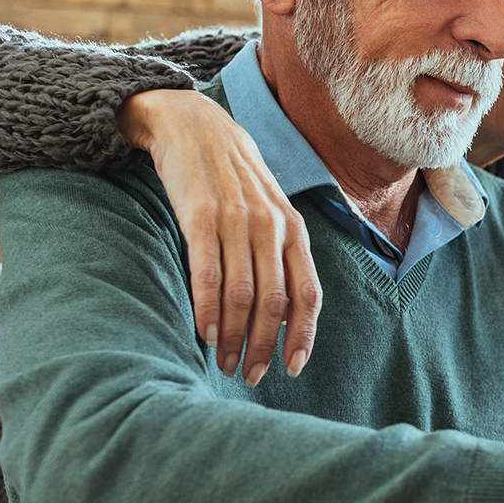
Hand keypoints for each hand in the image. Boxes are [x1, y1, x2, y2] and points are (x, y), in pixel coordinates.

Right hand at [117, 89, 321, 385]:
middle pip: (275, 302)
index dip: (303, 335)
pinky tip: (205, 334)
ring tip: (225, 363)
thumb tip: (284, 313)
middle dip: (264, 345)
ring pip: (242, 295)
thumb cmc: (235, 180)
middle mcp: (271, 227)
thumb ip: (280, 255)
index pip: (308, 293)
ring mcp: (237, 221)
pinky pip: (208, 273)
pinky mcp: (200, 217)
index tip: (292, 368)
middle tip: (251, 375)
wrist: (195, 126)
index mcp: (294, 229)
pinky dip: (209, 309)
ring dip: (234, 337)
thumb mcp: (270, 212)